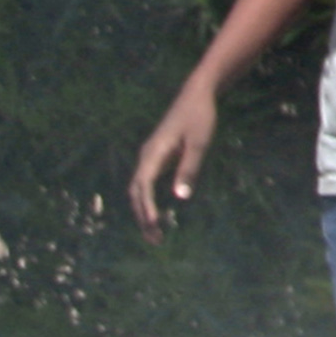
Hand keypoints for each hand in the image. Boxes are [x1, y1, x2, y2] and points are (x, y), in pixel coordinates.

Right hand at [128, 85, 216, 234]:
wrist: (196, 95)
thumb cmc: (200, 117)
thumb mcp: (199, 143)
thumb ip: (189, 169)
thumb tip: (180, 198)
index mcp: (153, 154)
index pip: (143, 187)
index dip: (146, 208)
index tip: (153, 225)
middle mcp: (146, 158)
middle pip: (136, 193)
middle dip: (142, 217)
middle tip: (155, 240)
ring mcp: (149, 158)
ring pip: (138, 191)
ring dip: (143, 212)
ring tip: (155, 233)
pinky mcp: (156, 159)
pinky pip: (145, 186)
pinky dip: (147, 203)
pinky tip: (157, 215)